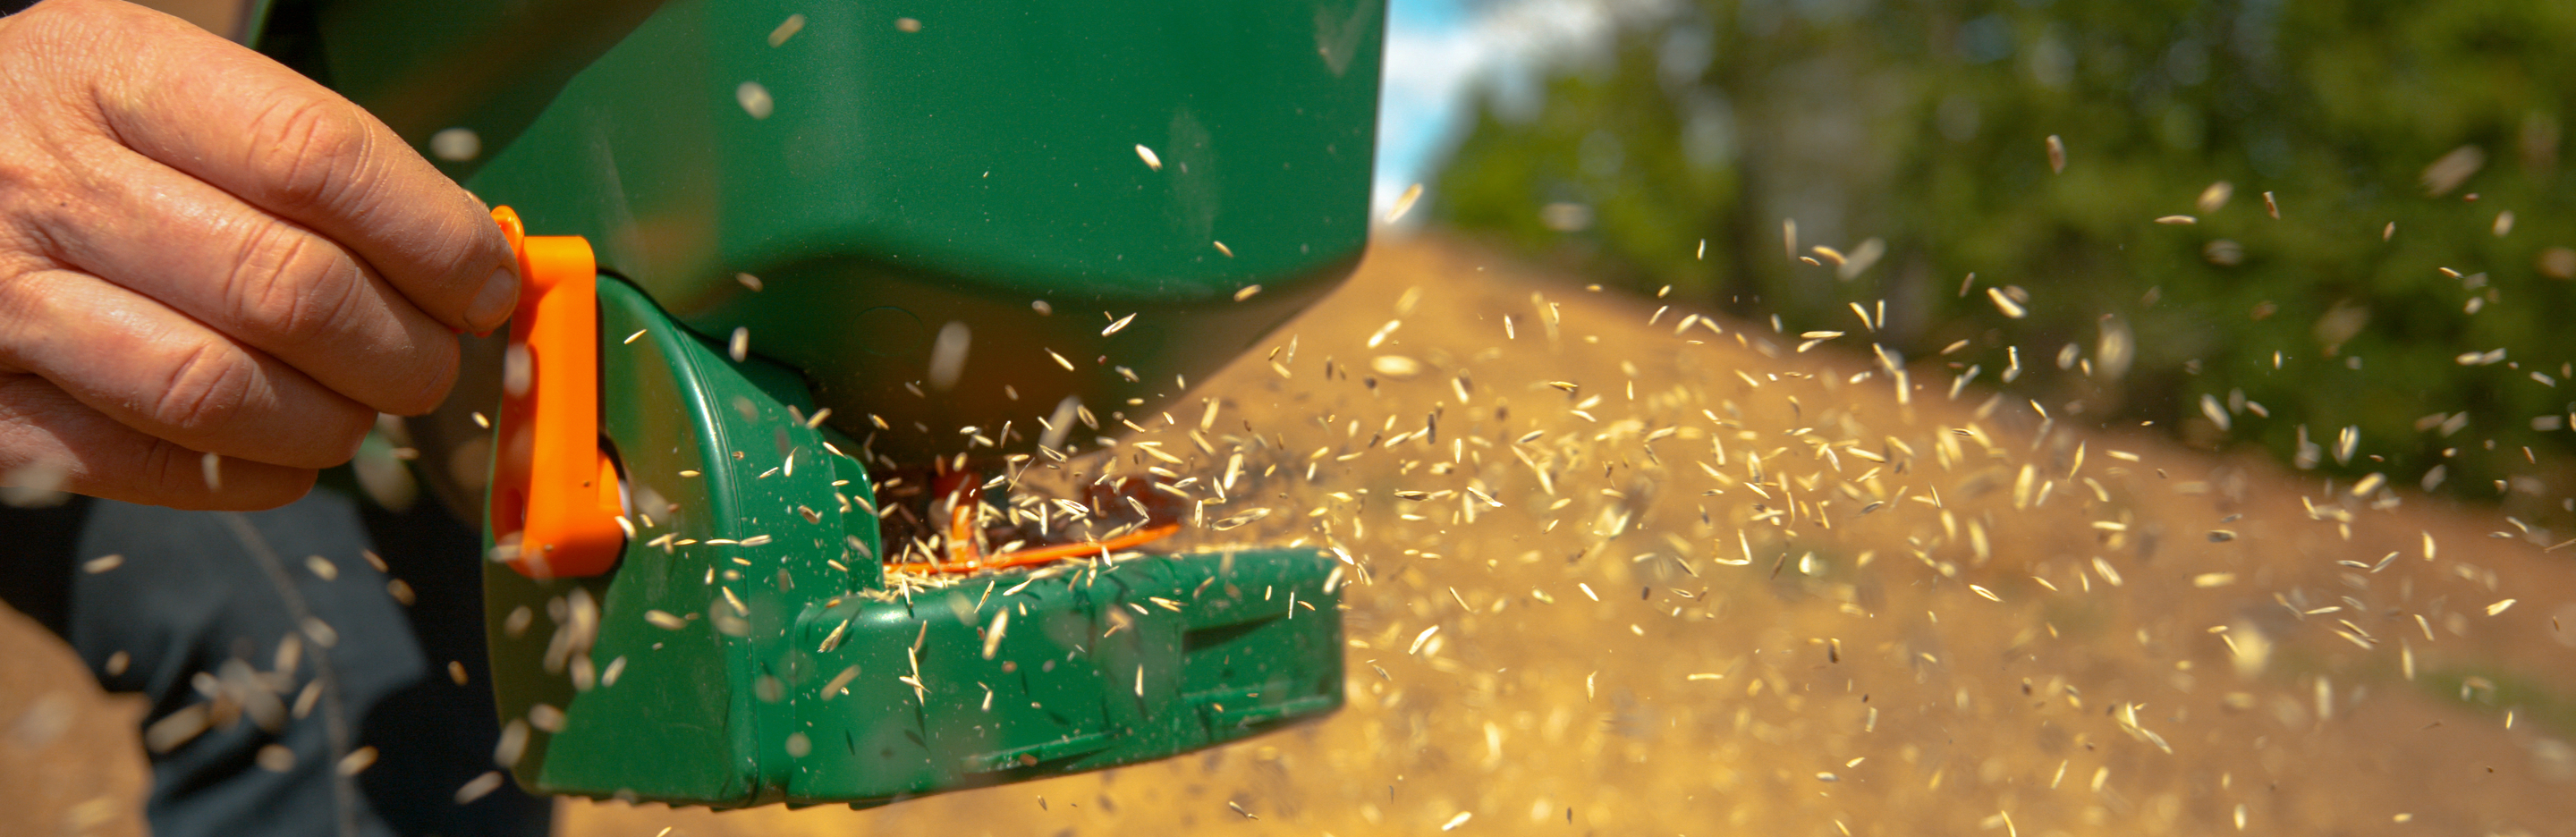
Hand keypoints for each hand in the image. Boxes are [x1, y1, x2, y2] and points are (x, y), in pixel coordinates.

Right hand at [0, 0, 515, 509]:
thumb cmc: (66, 134)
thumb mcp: (159, 87)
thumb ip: (298, 156)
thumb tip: (466, 256)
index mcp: (115, 75)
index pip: (320, 160)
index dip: (435, 237)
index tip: (486, 282)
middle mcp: (51, 183)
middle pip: (289, 287)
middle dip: (404, 348)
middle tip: (432, 362)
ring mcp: (3, 299)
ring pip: (219, 390)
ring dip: (331, 422)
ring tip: (360, 410)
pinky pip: (141, 468)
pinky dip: (247, 479)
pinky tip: (284, 457)